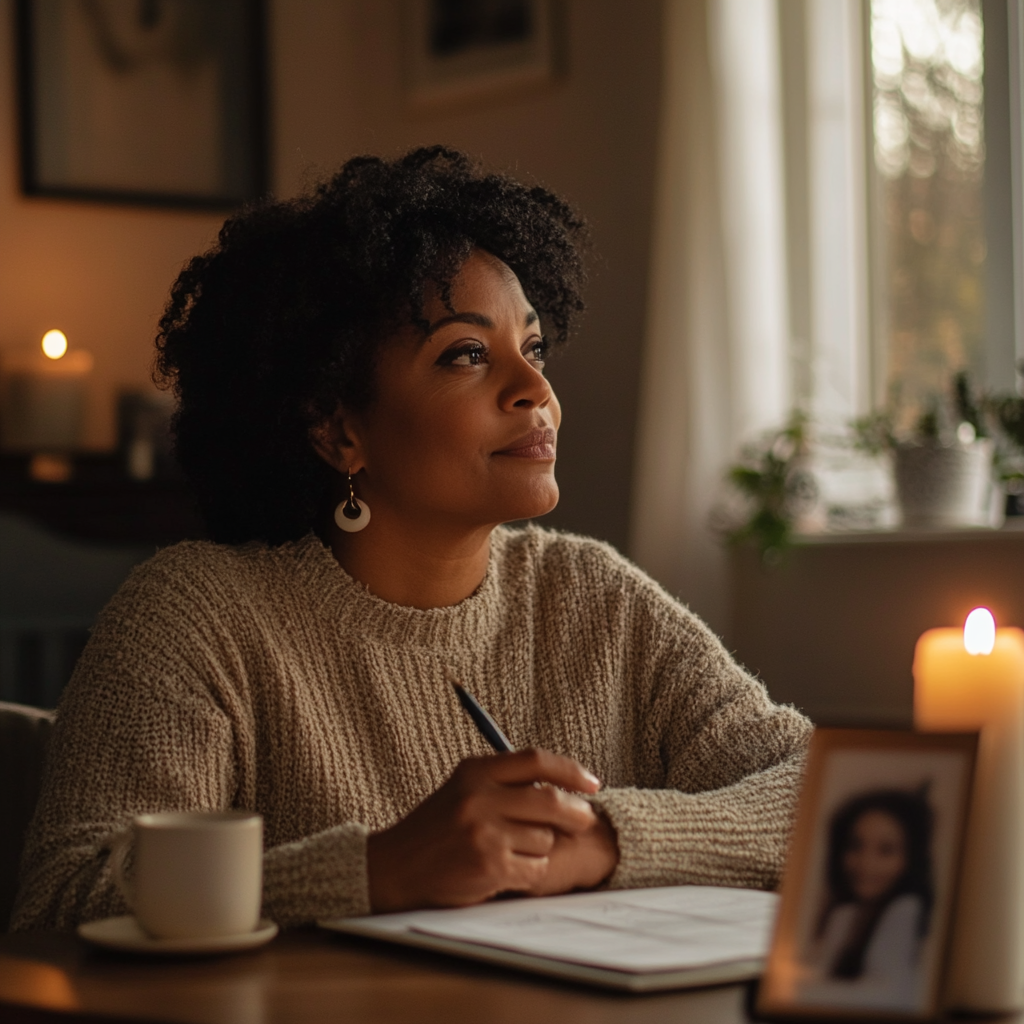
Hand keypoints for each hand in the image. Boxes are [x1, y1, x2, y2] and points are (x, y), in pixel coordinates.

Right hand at [366, 748, 612, 912]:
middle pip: (550, 799)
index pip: (535, 760)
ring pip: (545, 837)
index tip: (592, 783)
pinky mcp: (489, 865)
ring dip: (541, 847)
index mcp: (475, 771)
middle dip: (576, 813)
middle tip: (585, 820)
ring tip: (515, 850)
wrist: (395, 865)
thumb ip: (504, 782)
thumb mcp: (463, 789)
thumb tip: (564, 786)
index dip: (570, 771)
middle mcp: (479, 797)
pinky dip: (531, 871)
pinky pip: (535, 867)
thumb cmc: (436, 827)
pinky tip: (510, 869)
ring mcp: (484, 833)